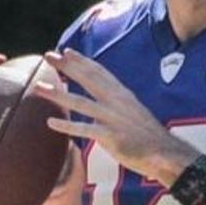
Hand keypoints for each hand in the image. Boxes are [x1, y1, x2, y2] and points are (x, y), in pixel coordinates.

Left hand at [38, 49, 198, 184]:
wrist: (166, 153)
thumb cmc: (147, 135)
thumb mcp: (133, 112)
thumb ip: (115, 104)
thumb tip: (102, 99)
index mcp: (122, 94)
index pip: (100, 72)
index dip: (83, 61)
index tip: (67, 51)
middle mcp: (117, 102)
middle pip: (87, 79)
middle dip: (67, 67)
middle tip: (48, 56)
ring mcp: (113, 119)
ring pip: (80, 102)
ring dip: (58, 94)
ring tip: (39, 88)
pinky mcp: (110, 137)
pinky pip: (84, 129)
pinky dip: (67, 125)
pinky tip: (50, 123)